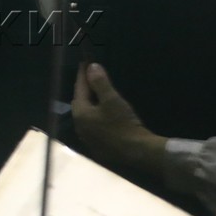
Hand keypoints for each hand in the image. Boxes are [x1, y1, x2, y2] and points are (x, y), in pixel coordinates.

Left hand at [71, 63, 165, 177]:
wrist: (136, 152)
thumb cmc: (123, 124)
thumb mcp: (112, 100)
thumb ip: (100, 83)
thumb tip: (91, 67)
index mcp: (80, 113)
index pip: (79, 88)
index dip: (83, 75)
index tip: (85, 63)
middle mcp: (79, 126)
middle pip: (80, 102)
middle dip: (84, 89)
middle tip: (92, 78)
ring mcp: (87, 137)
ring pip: (86, 115)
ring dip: (90, 104)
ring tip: (98, 94)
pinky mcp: (96, 146)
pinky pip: (93, 126)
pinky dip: (96, 116)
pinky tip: (104, 115)